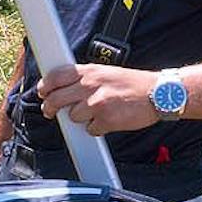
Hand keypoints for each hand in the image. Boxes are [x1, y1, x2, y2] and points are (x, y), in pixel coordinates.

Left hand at [36, 61, 159, 133]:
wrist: (159, 94)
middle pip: (56, 99)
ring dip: (80, 118)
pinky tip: (108, 120)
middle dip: (49, 108)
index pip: (55, 77)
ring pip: (72, 116)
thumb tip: (61, 88)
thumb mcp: (106, 72)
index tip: (42, 93)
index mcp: (90, 71)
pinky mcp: (106, 120)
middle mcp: (91, 85)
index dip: (44, 86)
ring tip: (94, 113)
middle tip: (50, 111)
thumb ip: (84, 79)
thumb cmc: (132, 84)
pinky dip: (97, 128)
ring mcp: (98, 103)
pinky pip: (90, 129)